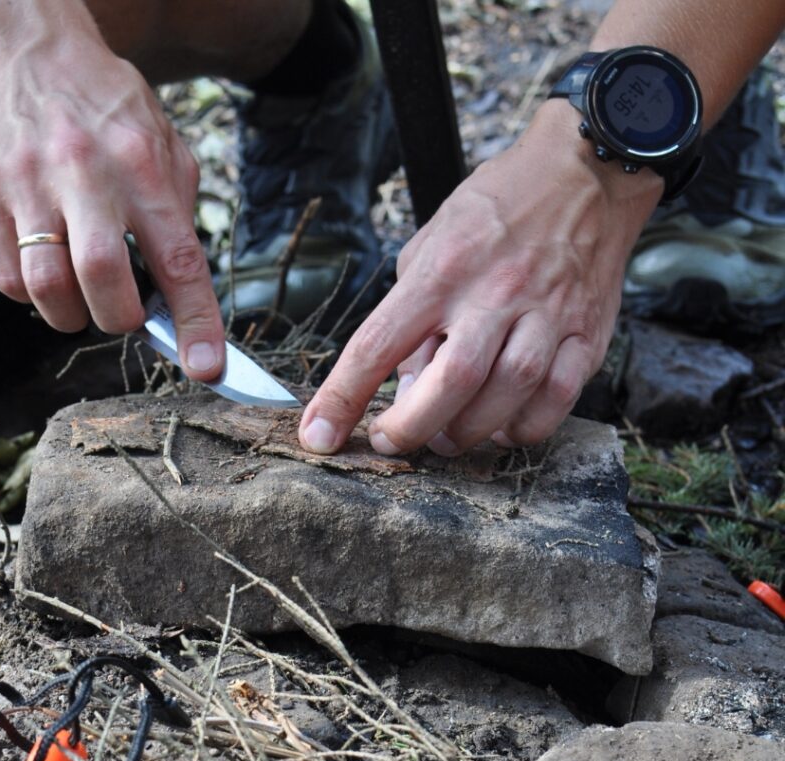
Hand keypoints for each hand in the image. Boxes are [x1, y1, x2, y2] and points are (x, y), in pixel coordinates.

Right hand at [0, 27, 223, 378]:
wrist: (35, 56)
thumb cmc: (112, 119)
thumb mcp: (167, 151)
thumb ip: (178, 223)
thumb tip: (182, 307)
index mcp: (143, 166)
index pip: (178, 260)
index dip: (196, 322)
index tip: (206, 368)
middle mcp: (85, 172)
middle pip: (101, 278)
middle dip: (118, 318)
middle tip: (122, 314)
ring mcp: (27, 182)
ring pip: (46, 287)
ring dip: (71, 315)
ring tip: (81, 296)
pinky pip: (7, 279)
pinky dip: (31, 296)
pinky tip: (45, 271)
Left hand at [298, 103, 662, 454]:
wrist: (586, 173)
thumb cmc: (496, 212)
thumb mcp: (431, 246)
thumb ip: (412, 316)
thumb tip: (403, 389)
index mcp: (441, 270)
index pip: (377, 344)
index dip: (342, 398)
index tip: (319, 436)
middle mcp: (494, 292)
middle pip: (450, 381)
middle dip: (411, 428)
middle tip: (393, 440)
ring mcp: (546, 314)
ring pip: (507, 393)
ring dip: (468, 432)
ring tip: (447, 437)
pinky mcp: (588, 333)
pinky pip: (557, 399)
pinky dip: (524, 428)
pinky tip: (502, 427)